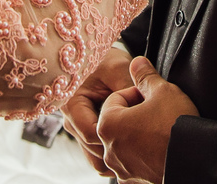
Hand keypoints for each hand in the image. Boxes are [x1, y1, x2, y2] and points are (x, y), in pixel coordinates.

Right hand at [61, 47, 133, 175]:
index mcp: (70, 104)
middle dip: (118, 143)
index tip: (137, 121)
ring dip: (117, 152)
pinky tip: (134, 143)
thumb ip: (128, 87)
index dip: (115, 132)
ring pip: (97, 158)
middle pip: (94, 148)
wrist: (99, 59)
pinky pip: (101, 156)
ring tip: (140, 139)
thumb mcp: (117, 68)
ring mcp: (79, 131)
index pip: (92, 133)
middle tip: (142, 133)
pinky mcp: (89, 136)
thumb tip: (146, 103)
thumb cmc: (104, 60)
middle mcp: (71, 121)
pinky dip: (116, 153)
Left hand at [98, 56, 198, 183]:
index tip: (153, 97)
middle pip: (118, 122)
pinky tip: (162, 147)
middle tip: (157, 111)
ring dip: (138, 134)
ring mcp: (121, 168)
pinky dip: (144, 154)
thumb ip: (145, 75)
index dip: (136, 93)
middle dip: (135, 114)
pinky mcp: (135, 181)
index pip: (116, 99)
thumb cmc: (176, 124)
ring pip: (126, 142)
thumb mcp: (162, 90)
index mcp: (108, 125)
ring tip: (161, 129)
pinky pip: (134, 162)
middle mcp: (109, 150)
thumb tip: (136, 62)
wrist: (196, 160)